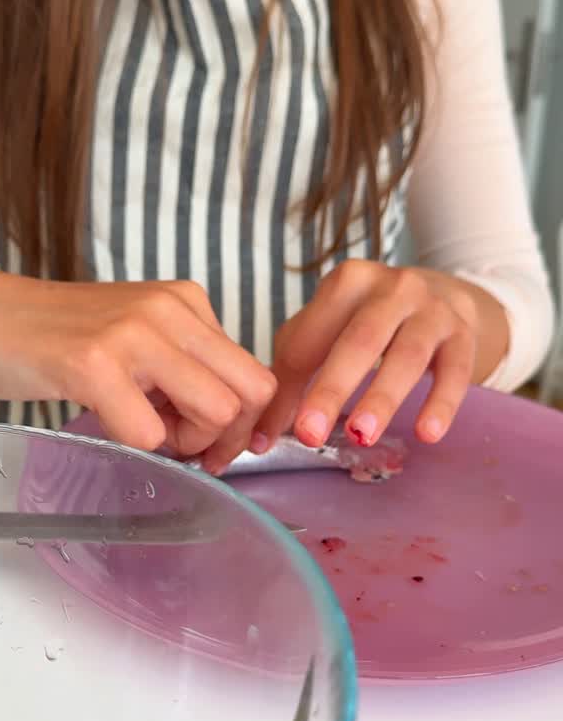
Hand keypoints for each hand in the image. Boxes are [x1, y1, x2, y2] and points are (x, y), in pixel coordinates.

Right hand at [0, 265, 276, 454]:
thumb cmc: (53, 336)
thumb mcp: (134, 337)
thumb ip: (180, 368)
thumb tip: (226, 425)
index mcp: (186, 303)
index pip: (257, 375)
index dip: (241, 424)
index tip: (210, 444)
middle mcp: (169, 310)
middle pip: (249, 395)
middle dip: (224, 440)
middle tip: (183, 449)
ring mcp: (132, 334)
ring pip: (215, 411)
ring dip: (184, 443)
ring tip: (141, 431)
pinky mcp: (93, 364)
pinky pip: (148, 432)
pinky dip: (134, 444)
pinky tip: (103, 421)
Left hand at [259, 262, 482, 451]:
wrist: (446, 294)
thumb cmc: (373, 321)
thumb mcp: (330, 332)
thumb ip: (292, 379)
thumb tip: (255, 438)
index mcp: (348, 283)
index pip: (311, 337)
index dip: (289, 385)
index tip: (272, 432)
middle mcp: (393, 288)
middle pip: (359, 340)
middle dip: (331, 388)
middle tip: (310, 434)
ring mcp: (433, 309)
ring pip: (407, 355)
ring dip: (382, 397)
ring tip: (360, 436)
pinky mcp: (464, 334)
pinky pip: (456, 370)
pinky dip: (442, 402)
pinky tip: (427, 434)